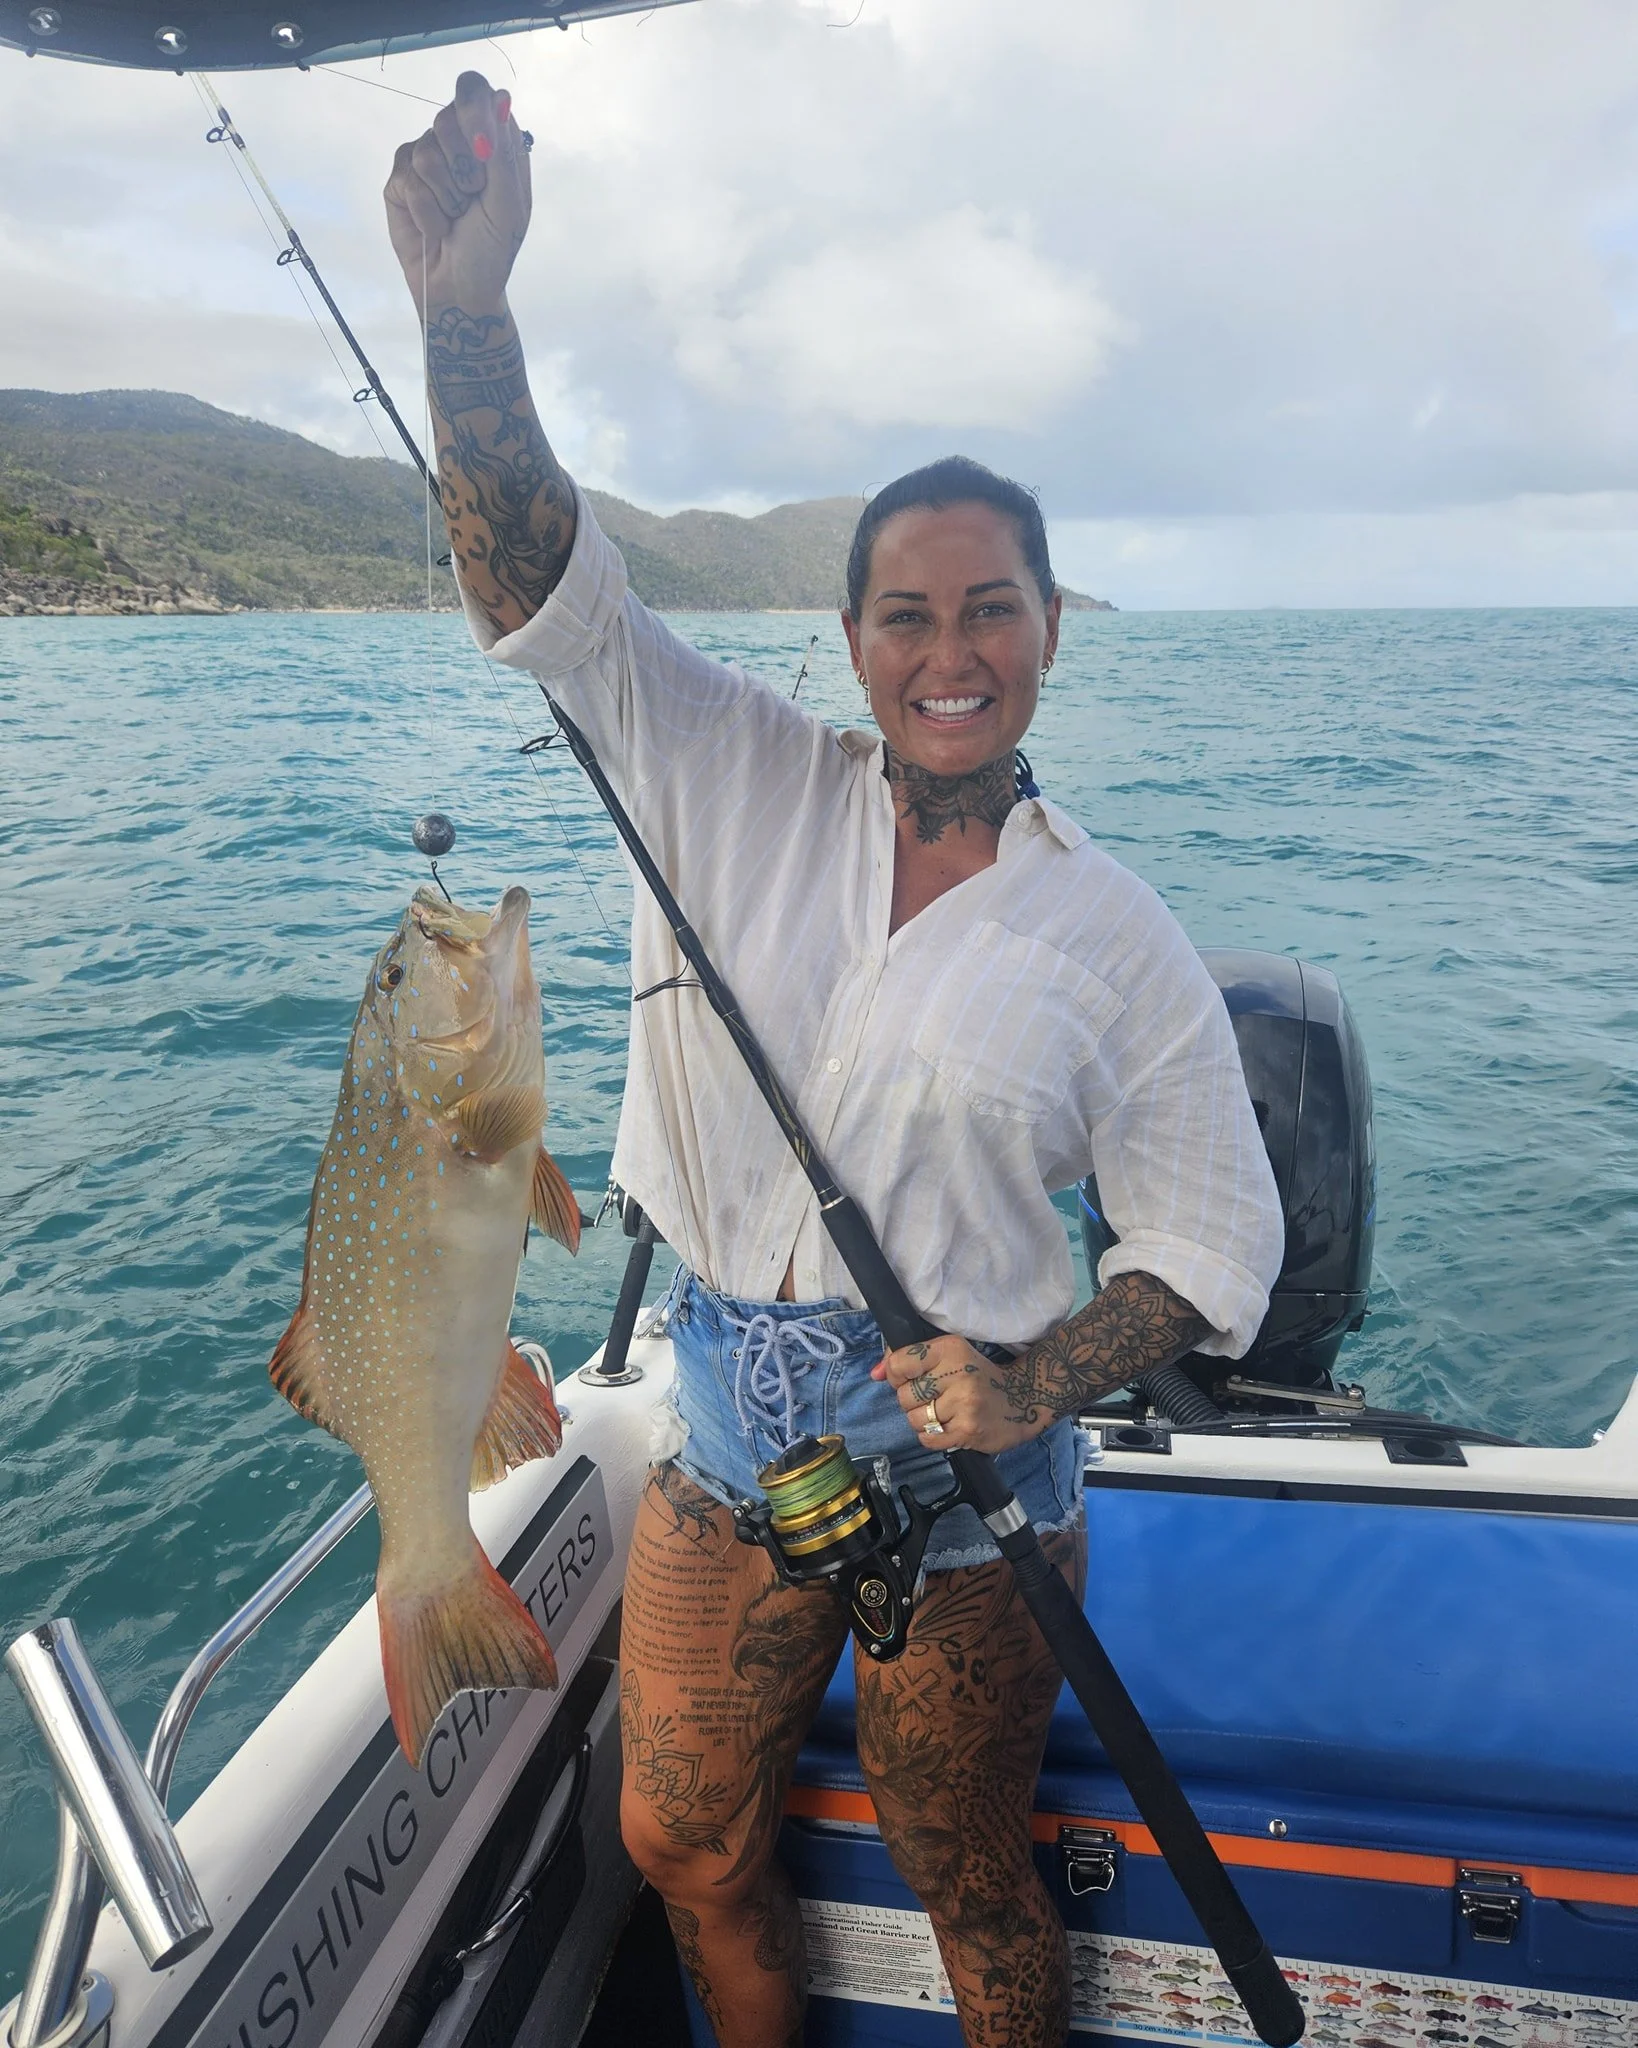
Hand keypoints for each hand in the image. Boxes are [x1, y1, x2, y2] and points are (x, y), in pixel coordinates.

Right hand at [384, 70, 530, 316]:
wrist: (459, 290)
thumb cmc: (492, 250)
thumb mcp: (509, 206)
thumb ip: (504, 153)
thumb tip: (500, 98)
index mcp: (492, 139)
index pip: (476, 92)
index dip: (474, 113)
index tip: (483, 150)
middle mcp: (458, 142)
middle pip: (446, 118)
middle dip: (464, 168)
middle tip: (474, 199)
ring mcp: (426, 158)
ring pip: (426, 152)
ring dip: (447, 197)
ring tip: (455, 217)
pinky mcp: (400, 180)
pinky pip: (407, 179)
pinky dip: (426, 211)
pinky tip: (435, 226)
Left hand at [872, 1335, 1042, 1454]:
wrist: (1023, 1400)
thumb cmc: (978, 1376)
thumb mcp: (948, 1356)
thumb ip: (908, 1360)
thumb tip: (874, 1373)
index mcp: (950, 1349)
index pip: (899, 1363)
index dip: (897, 1375)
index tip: (912, 1378)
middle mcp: (958, 1373)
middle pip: (904, 1396)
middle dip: (913, 1401)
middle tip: (935, 1397)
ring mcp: (964, 1404)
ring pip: (914, 1419)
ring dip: (923, 1421)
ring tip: (945, 1413)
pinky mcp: (968, 1431)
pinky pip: (927, 1439)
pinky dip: (932, 1436)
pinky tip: (949, 1426)